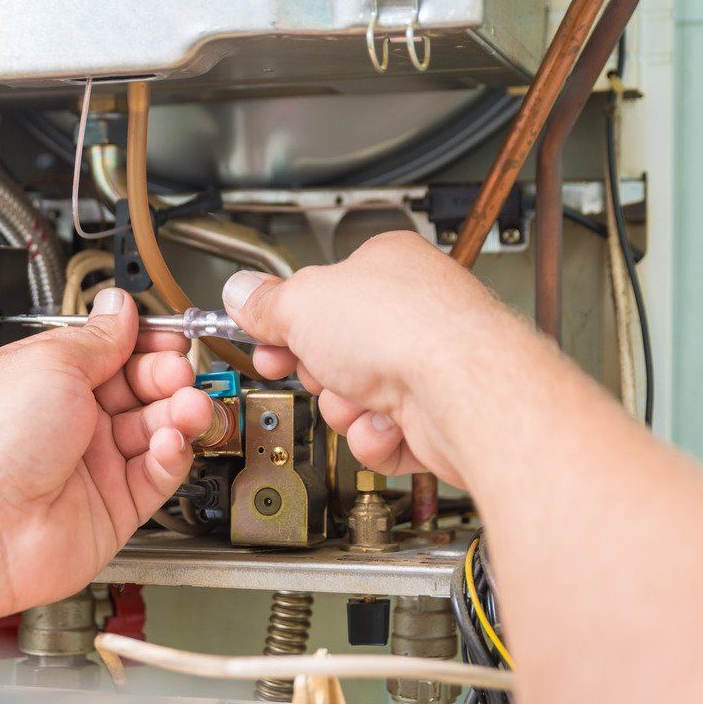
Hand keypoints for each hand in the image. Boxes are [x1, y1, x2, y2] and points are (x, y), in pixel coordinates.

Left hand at [0, 287, 212, 616]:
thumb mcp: (49, 364)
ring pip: (155, 431)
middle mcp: (69, 422)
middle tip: (179, 373)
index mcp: (46, 380)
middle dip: (166, 376)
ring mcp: (92, 465)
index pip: (110, 352)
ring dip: (178, 413)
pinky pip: (157, 475)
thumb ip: (96, 338)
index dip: (144, 343)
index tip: (170, 338)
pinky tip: (169, 442)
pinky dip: (171, 456)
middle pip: (139, 389)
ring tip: (187, 407)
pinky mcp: (114, 507)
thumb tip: (118, 307)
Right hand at [221, 231, 526, 489]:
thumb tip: (240, 293)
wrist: (462, 392)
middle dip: (317, 370)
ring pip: (351, 400)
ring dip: (345, 407)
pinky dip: (375, 437)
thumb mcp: (303, 303)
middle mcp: (411, 313)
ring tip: (362, 396)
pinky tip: (389, 423)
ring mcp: (426, 366)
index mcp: (385, 266)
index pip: (320, 293)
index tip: (261, 334)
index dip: (284, 319)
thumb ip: (266, 302)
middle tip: (315, 367)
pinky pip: (378, 436)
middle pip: (332, 351)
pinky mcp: (435, 418)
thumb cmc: (406, 330)